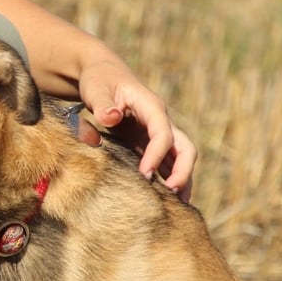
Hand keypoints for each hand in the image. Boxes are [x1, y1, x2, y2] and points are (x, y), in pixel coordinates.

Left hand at [78, 60, 195, 201]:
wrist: (102, 74)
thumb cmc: (98, 80)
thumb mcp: (96, 87)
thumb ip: (102, 103)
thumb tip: (111, 117)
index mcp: (150, 106)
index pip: (163, 132)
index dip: (157, 154)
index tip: (144, 174)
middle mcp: (160, 120)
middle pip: (185, 146)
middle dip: (183, 170)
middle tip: (172, 194)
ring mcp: (157, 132)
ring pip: (180, 156)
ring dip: (182, 179)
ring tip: (179, 207)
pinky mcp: (148, 141)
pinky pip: (165, 161)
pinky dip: (168, 177)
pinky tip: (165, 198)